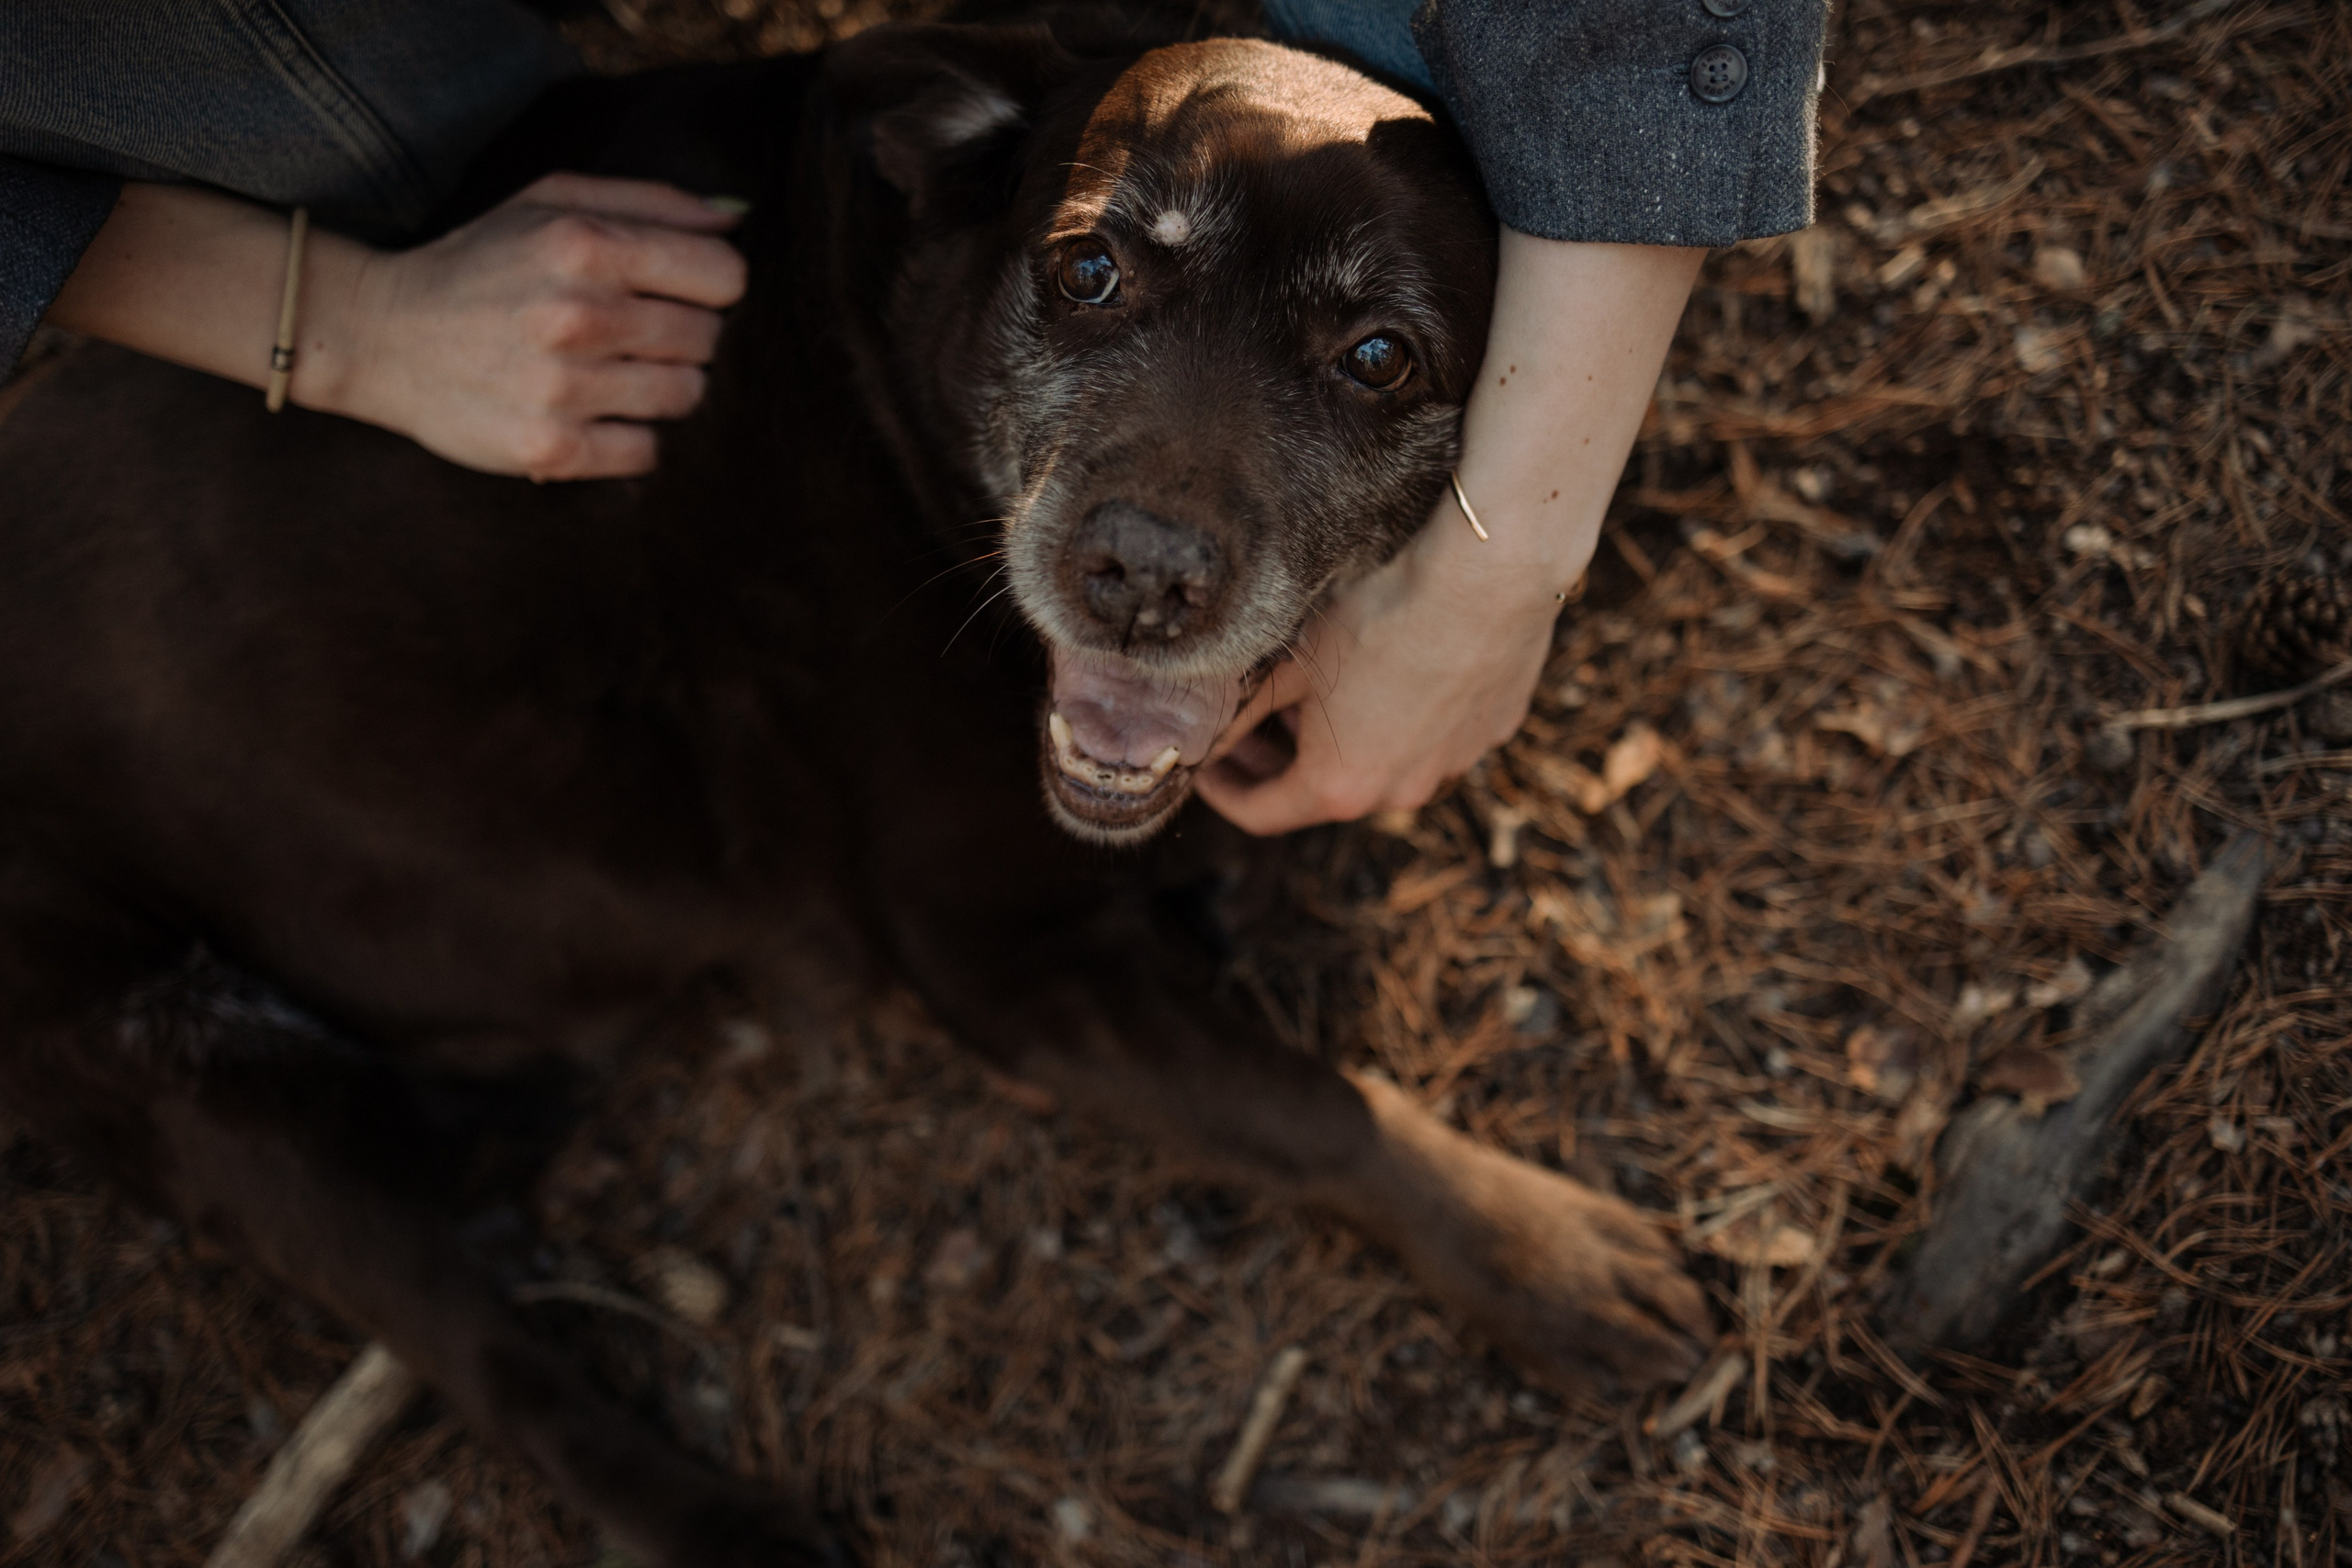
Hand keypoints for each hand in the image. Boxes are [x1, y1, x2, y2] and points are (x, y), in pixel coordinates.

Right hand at [46, 176, 746, 480]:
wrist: (381, 335)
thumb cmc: (482, 262)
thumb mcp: (551, 202)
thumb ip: (652, 201)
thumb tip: (740, 215)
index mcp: (585, 243)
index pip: (725, 276)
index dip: (711, 284)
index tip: (679, 289)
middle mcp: (577, 315)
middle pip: (708, 339)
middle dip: (684, 335)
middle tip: (633, 332)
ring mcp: (562, 387)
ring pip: (685, 396)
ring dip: (662, 387)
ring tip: (613, 372)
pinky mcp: (549, 448)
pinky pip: (647, 452)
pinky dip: (631, 437)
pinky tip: (594, 413)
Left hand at [1191, 231, 1705, 835]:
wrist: (1487, 570)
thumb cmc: (1376, 610)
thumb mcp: (1288, 660)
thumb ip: (1238, 709)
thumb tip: (1196, 735)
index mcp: (1340, 786)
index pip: (1262, 813)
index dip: (1222, 789)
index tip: (1204, 761)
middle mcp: (1403, 792)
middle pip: (1327, 790)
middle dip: (1282, 760)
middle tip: (1251, 725)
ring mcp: (1456, 762)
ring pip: (1387, 760)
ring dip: (1350, 737)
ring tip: (1326, 684)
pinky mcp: (1496, 727)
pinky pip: (1438, 731)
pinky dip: (1407, 713)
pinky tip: (1397, 662)